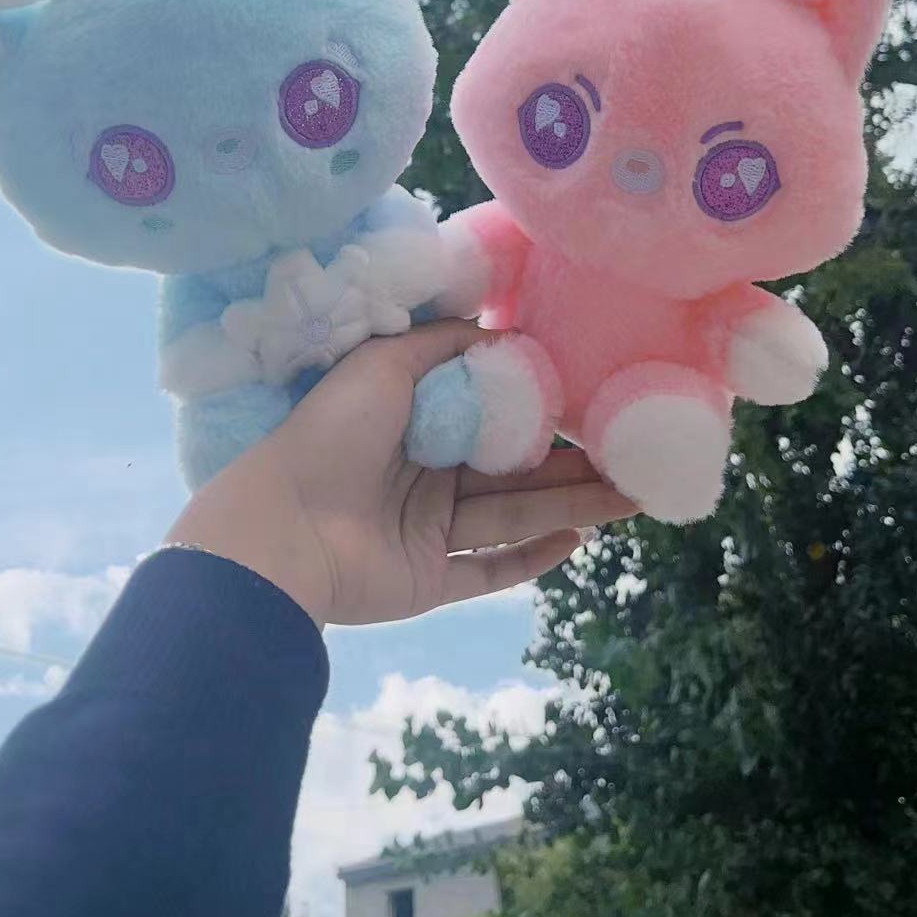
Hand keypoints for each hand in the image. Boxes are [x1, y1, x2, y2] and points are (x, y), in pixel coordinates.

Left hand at [166, 319, 633, 628]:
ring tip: (632, 495)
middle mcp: (424, 474)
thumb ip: (445, 345)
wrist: (281, 527)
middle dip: (574, 462)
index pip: (488, 414)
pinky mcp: (431, 581)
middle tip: (634, 454)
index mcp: (412, 421)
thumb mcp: (384, 362)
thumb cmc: (330, 433)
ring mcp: (429, 530)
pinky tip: (576, 540)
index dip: (539, 408)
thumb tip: (504, 335)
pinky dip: (533, 559)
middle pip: (513, 468)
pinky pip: (490, 569)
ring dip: (573, 505)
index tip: (593, 398)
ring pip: (515, 514)